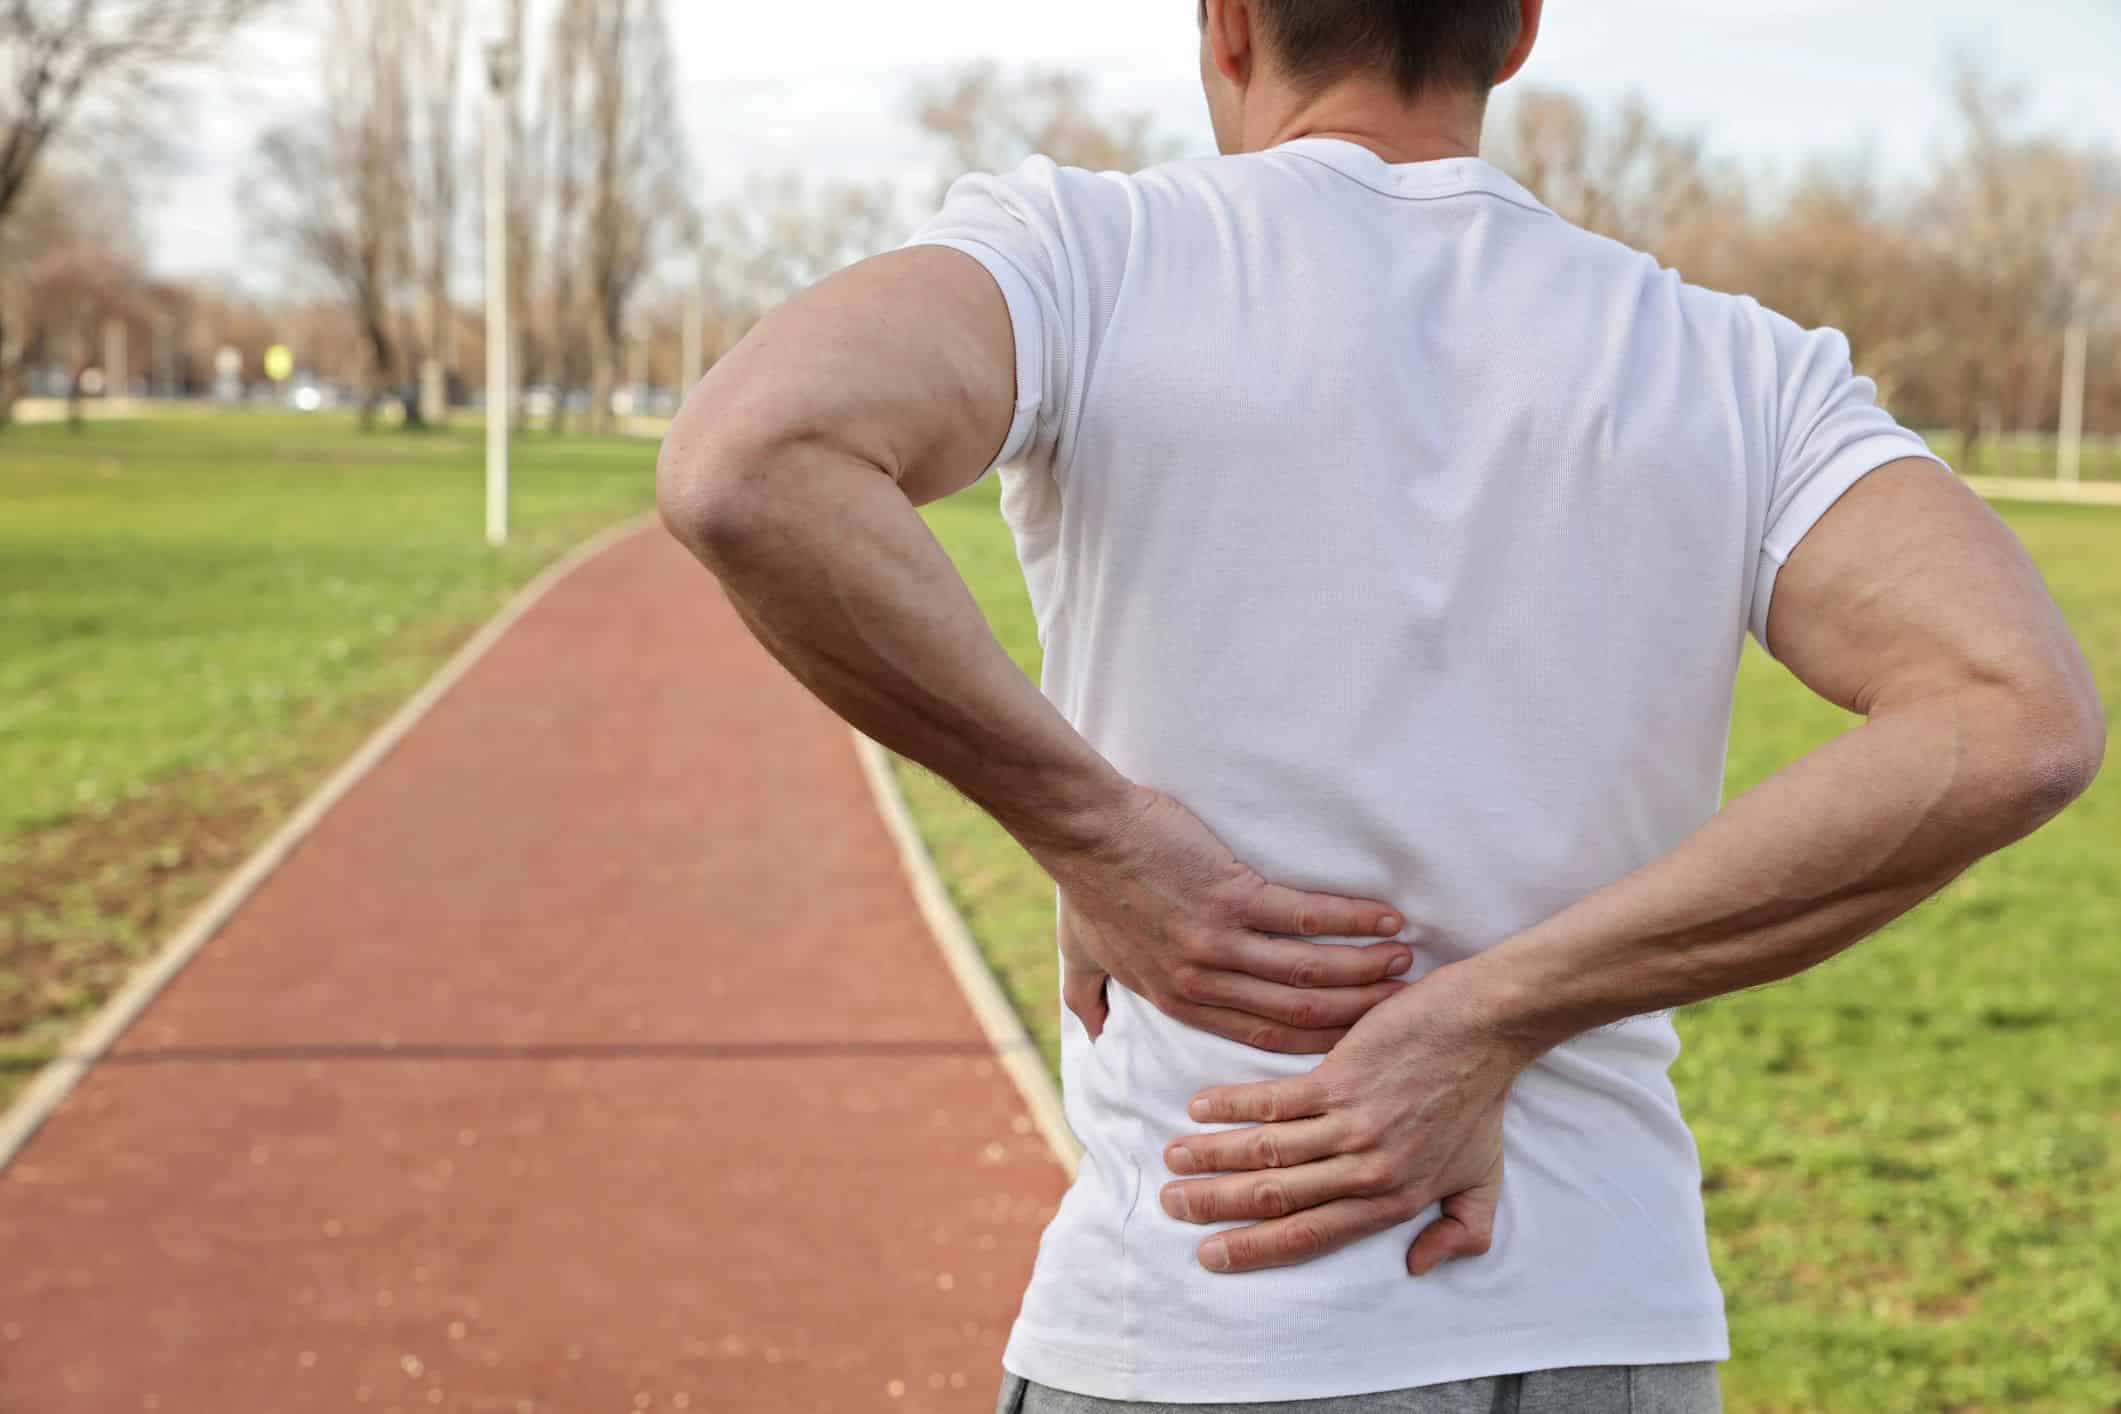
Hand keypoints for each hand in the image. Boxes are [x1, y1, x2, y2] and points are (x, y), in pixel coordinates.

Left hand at [1032, 783, 1414, 1054]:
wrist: (1084, 831)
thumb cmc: (1085, 887)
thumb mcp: (1081, 955)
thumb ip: (1090, 998)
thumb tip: (1095, 1035)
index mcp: (1177, 1000)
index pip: (1261, 1037)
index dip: (1314, 1043)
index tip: (1353, 1043)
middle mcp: (1203, 981)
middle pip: (1297, 1012)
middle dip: (1354, 1014)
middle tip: (1399, 1008)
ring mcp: (1220, 942)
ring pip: (1309, 972)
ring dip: (1363, 970)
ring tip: (1403, 963)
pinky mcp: (1231, 897)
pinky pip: (1305, 917)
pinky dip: (1351, 920)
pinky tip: (1386, 919)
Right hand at [1156, 963, 1528, 1273]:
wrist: (1485, 1028)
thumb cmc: (1482, 1099)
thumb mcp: (1484, 1178)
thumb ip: (1462, 1231)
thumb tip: (1419, 1266)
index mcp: (1395, 1200)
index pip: (1312, 1236)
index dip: (1256, 1249)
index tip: (1213, 1255)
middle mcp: (1368, 1171)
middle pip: (1276, 1199)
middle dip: (1216, 1206)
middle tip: (1172, 1206)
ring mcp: (1352, 1124)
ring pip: (1266, 1152)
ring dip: (1212, 1157)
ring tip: (1174, 1159)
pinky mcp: (1341, 1078)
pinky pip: (1273, 1100)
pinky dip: (1232, 1106)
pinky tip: (1199, 1109)